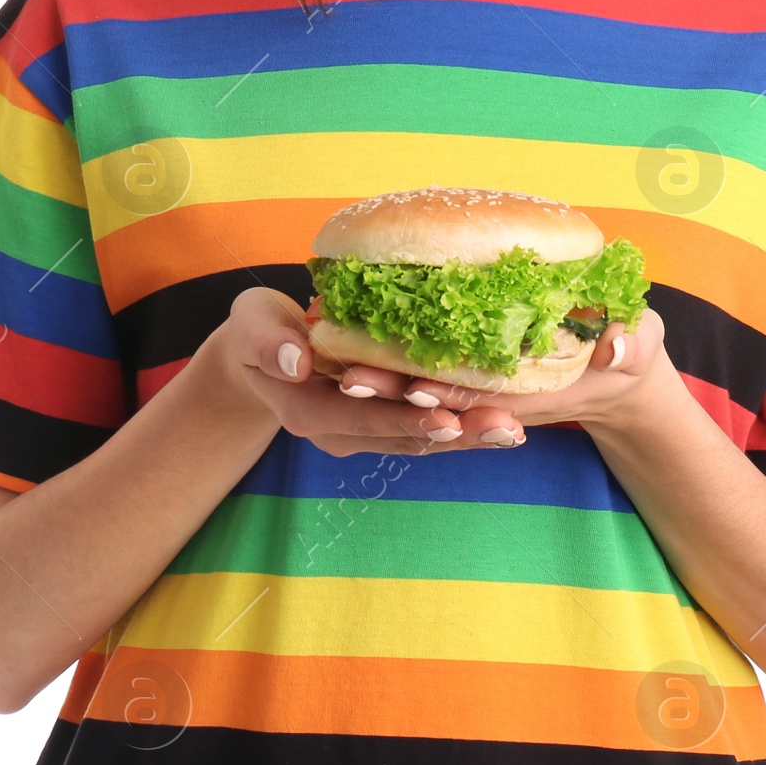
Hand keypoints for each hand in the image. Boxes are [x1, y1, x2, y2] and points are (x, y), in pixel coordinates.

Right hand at [212, 286, 529, 456]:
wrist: (259, 354)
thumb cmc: (258, 330)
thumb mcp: (252, 326)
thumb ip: (269, 342)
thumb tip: (297, 359)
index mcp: (308, 410)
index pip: (362, 418)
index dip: (405, 418)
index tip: (447, 418)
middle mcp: (339, 431)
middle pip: (402, 437)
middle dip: (456, 434)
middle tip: (506, 428)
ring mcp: (362, 430)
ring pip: (419, 438)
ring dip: (467, 435)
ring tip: (513, 428)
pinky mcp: (380, 420)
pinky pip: (422, 426)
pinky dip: (459, 422)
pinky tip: (499, 415)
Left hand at [332, 307, 671, 431]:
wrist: (621, 373)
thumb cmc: (632, 352)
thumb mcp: (642, 345)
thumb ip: (633, 345)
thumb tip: (618, 347)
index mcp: (536, 394)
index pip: (482, 399)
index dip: (445, 394)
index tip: (409, 385)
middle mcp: (500, 399)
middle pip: (438, 399)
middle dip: (394, 391)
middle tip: (348, 375)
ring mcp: (483, 389)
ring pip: (423, 388)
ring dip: (382, 378)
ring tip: (336, 362)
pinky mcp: (473, 374)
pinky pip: (427, 372)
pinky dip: (394, 361)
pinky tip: (353, 338)